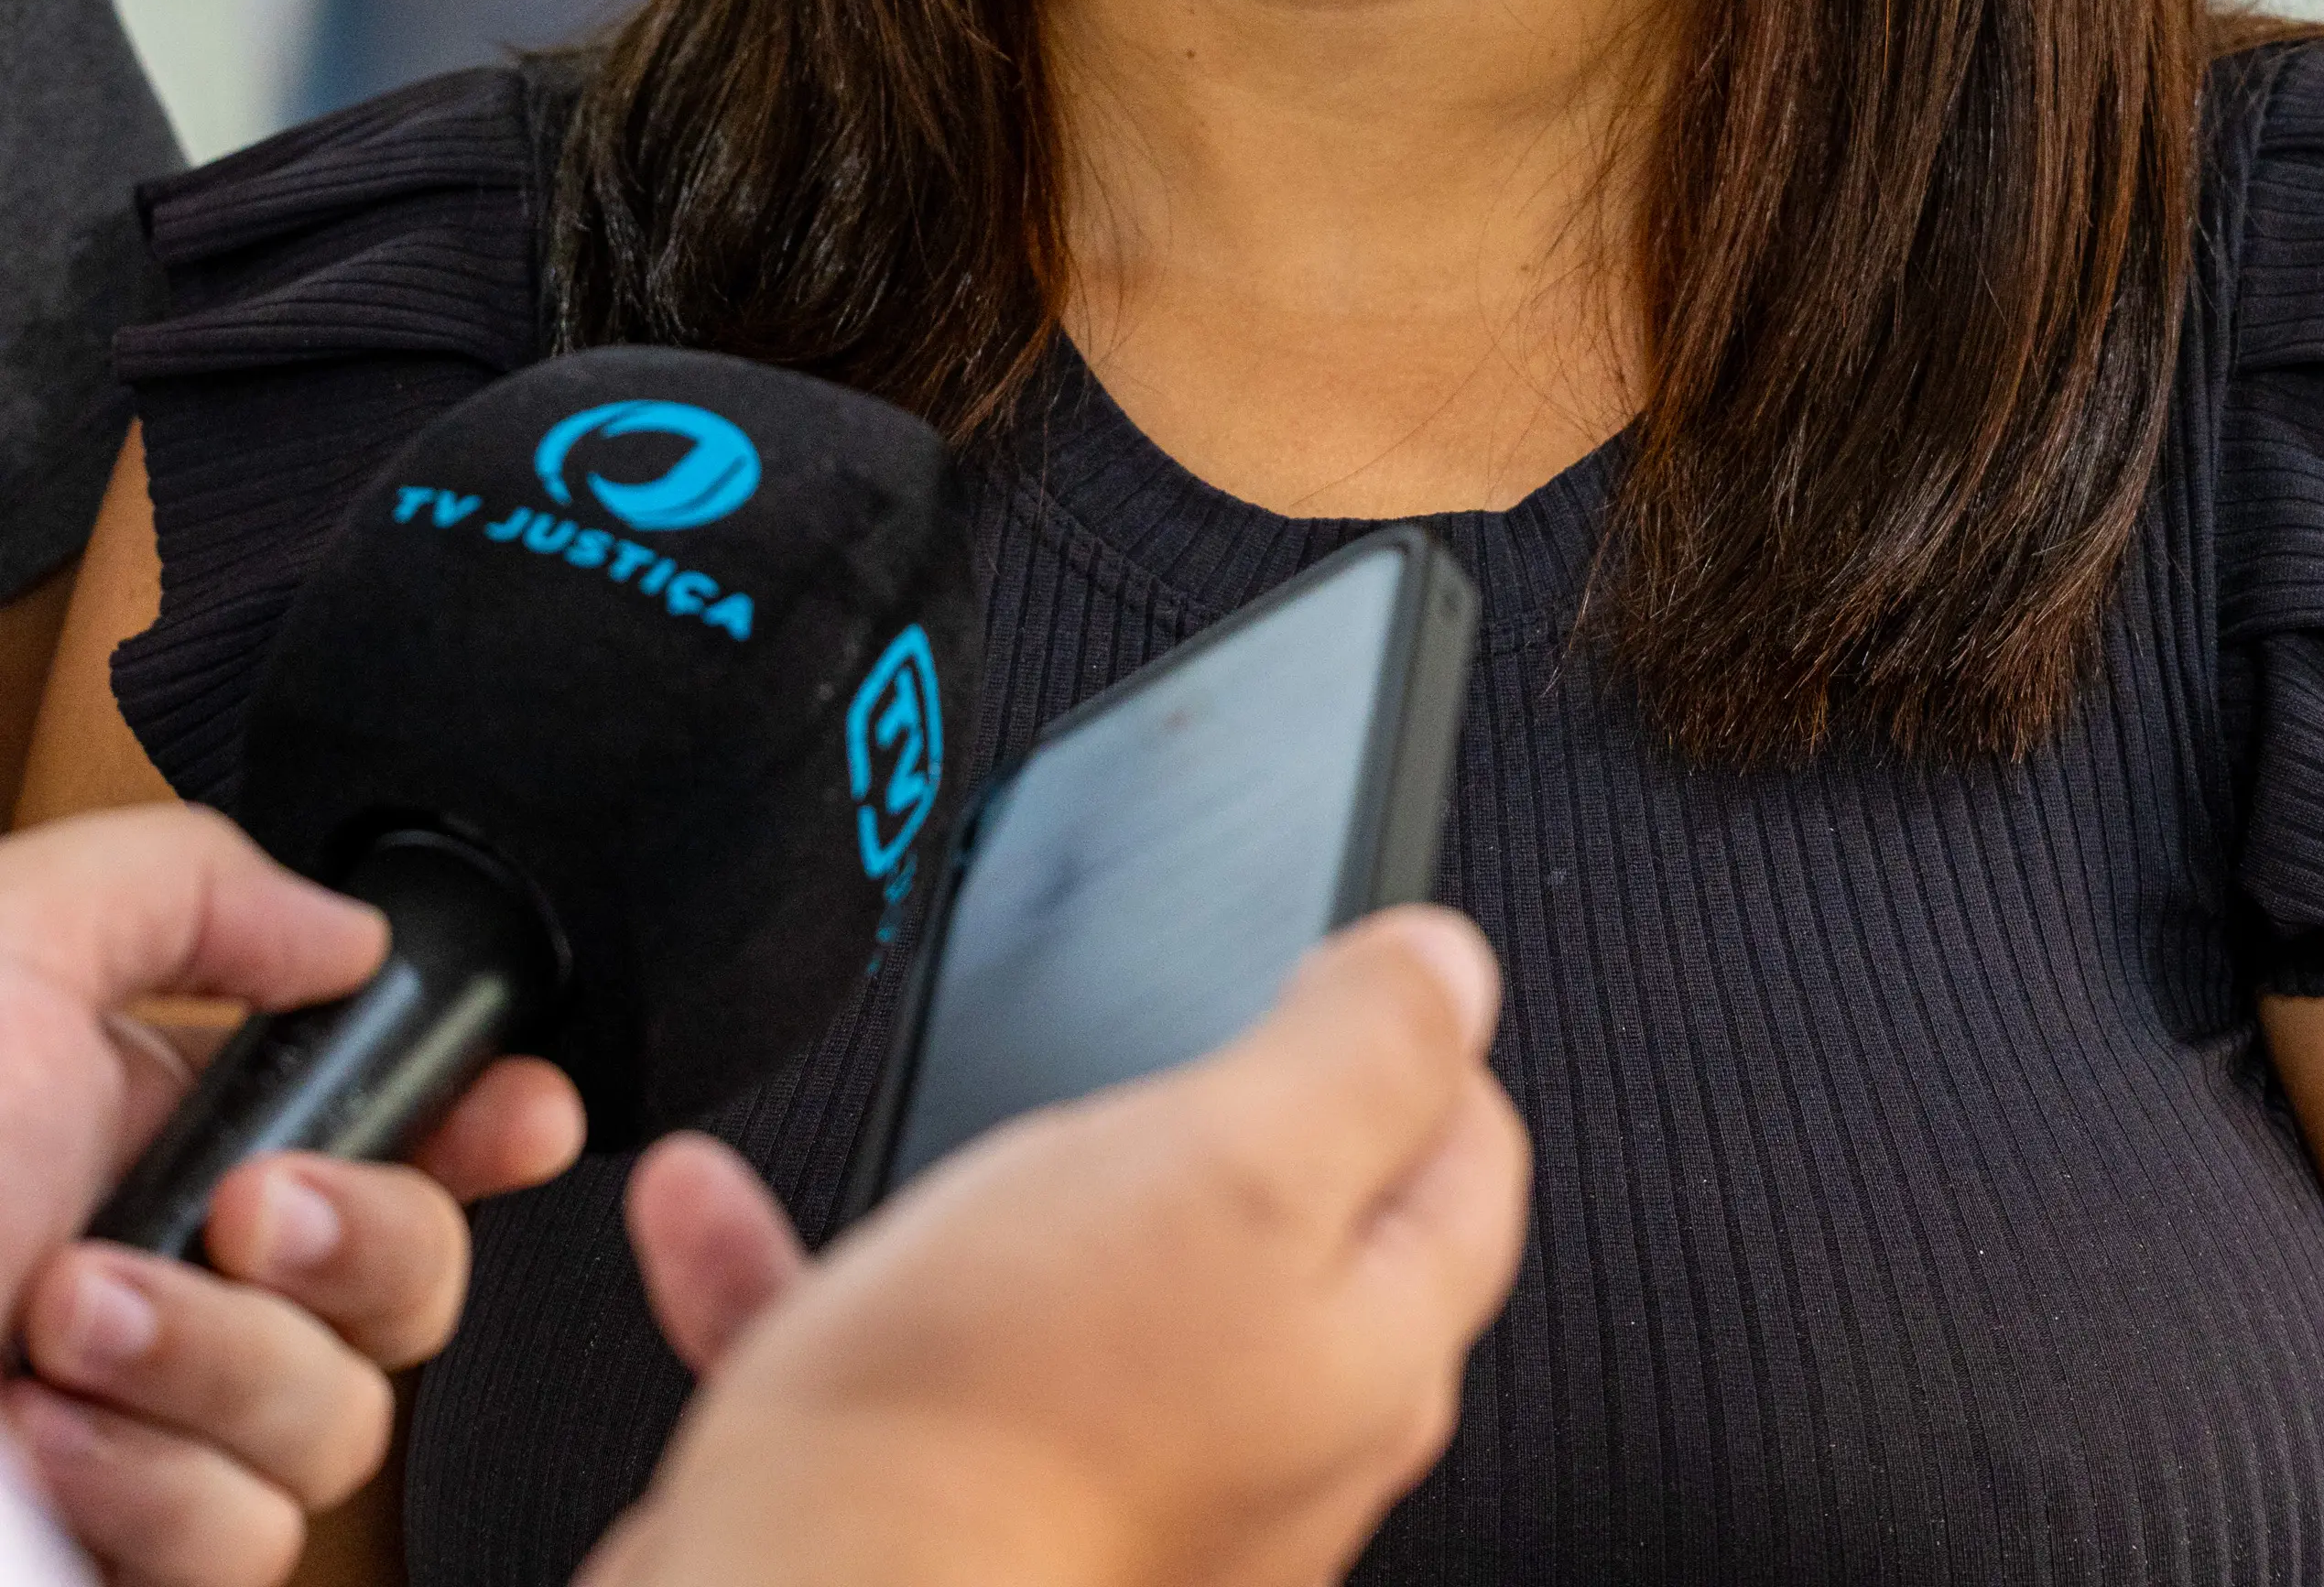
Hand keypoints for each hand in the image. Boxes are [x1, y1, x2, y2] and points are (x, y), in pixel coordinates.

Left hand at [0, 806, 582, 1586]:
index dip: (489, 1122)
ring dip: (212, 1364)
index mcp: (163, 1126)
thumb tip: (349, 933)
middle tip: (237, 1208)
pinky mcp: (123, 1553)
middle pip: (418, 1276)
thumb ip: (196, 887)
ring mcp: (153, 1429)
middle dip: (357, 1236)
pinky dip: (151, 1482)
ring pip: (343, 1421)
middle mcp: (182, 1276)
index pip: (400, 1124)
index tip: (513, 1114)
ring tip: (60, 1323)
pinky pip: (244, 1542)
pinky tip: (38, 1432)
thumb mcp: (8, 942)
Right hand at [596, 906, 1529, 1586]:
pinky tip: (718, 1215)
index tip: (1330, 957)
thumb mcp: (1234, 1158)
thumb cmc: (1009, 1423)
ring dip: (970, 1173)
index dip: (1403, 1024)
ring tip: (899, 1102)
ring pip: (1067, 1273)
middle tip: (1141, 1023)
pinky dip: (818, 1274)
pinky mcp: (967, 1509)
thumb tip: (1447, 969)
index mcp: (1367, 1348)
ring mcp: (1119, 1477)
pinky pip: (898, 1353)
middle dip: (1197, 1100)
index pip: (1462, 1148)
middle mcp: (1271, 1438)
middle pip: (1279, 1214)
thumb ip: (1361, 1052)